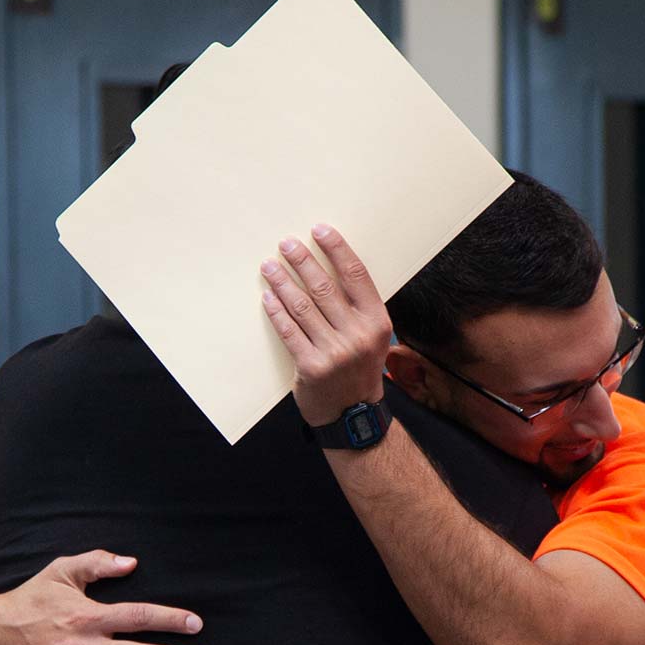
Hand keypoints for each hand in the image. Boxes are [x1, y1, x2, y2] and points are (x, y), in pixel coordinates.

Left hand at [261, 225, 391, 428]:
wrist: (352, 413)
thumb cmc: (359, 368)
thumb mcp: (373, 336)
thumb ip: (358, 307)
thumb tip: (332, 265)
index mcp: (377, 321)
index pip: (356, 275)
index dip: (337, 249)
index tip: (319, 230)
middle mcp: (358, 335)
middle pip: (325, 287)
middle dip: (303, 261)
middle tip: (286, 244)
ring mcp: (335, 352)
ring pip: (303, 307)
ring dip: (283, 283)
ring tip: (269, 266)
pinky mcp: (311, 366)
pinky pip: (289, 332)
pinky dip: (276, 311)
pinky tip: (267, 297)